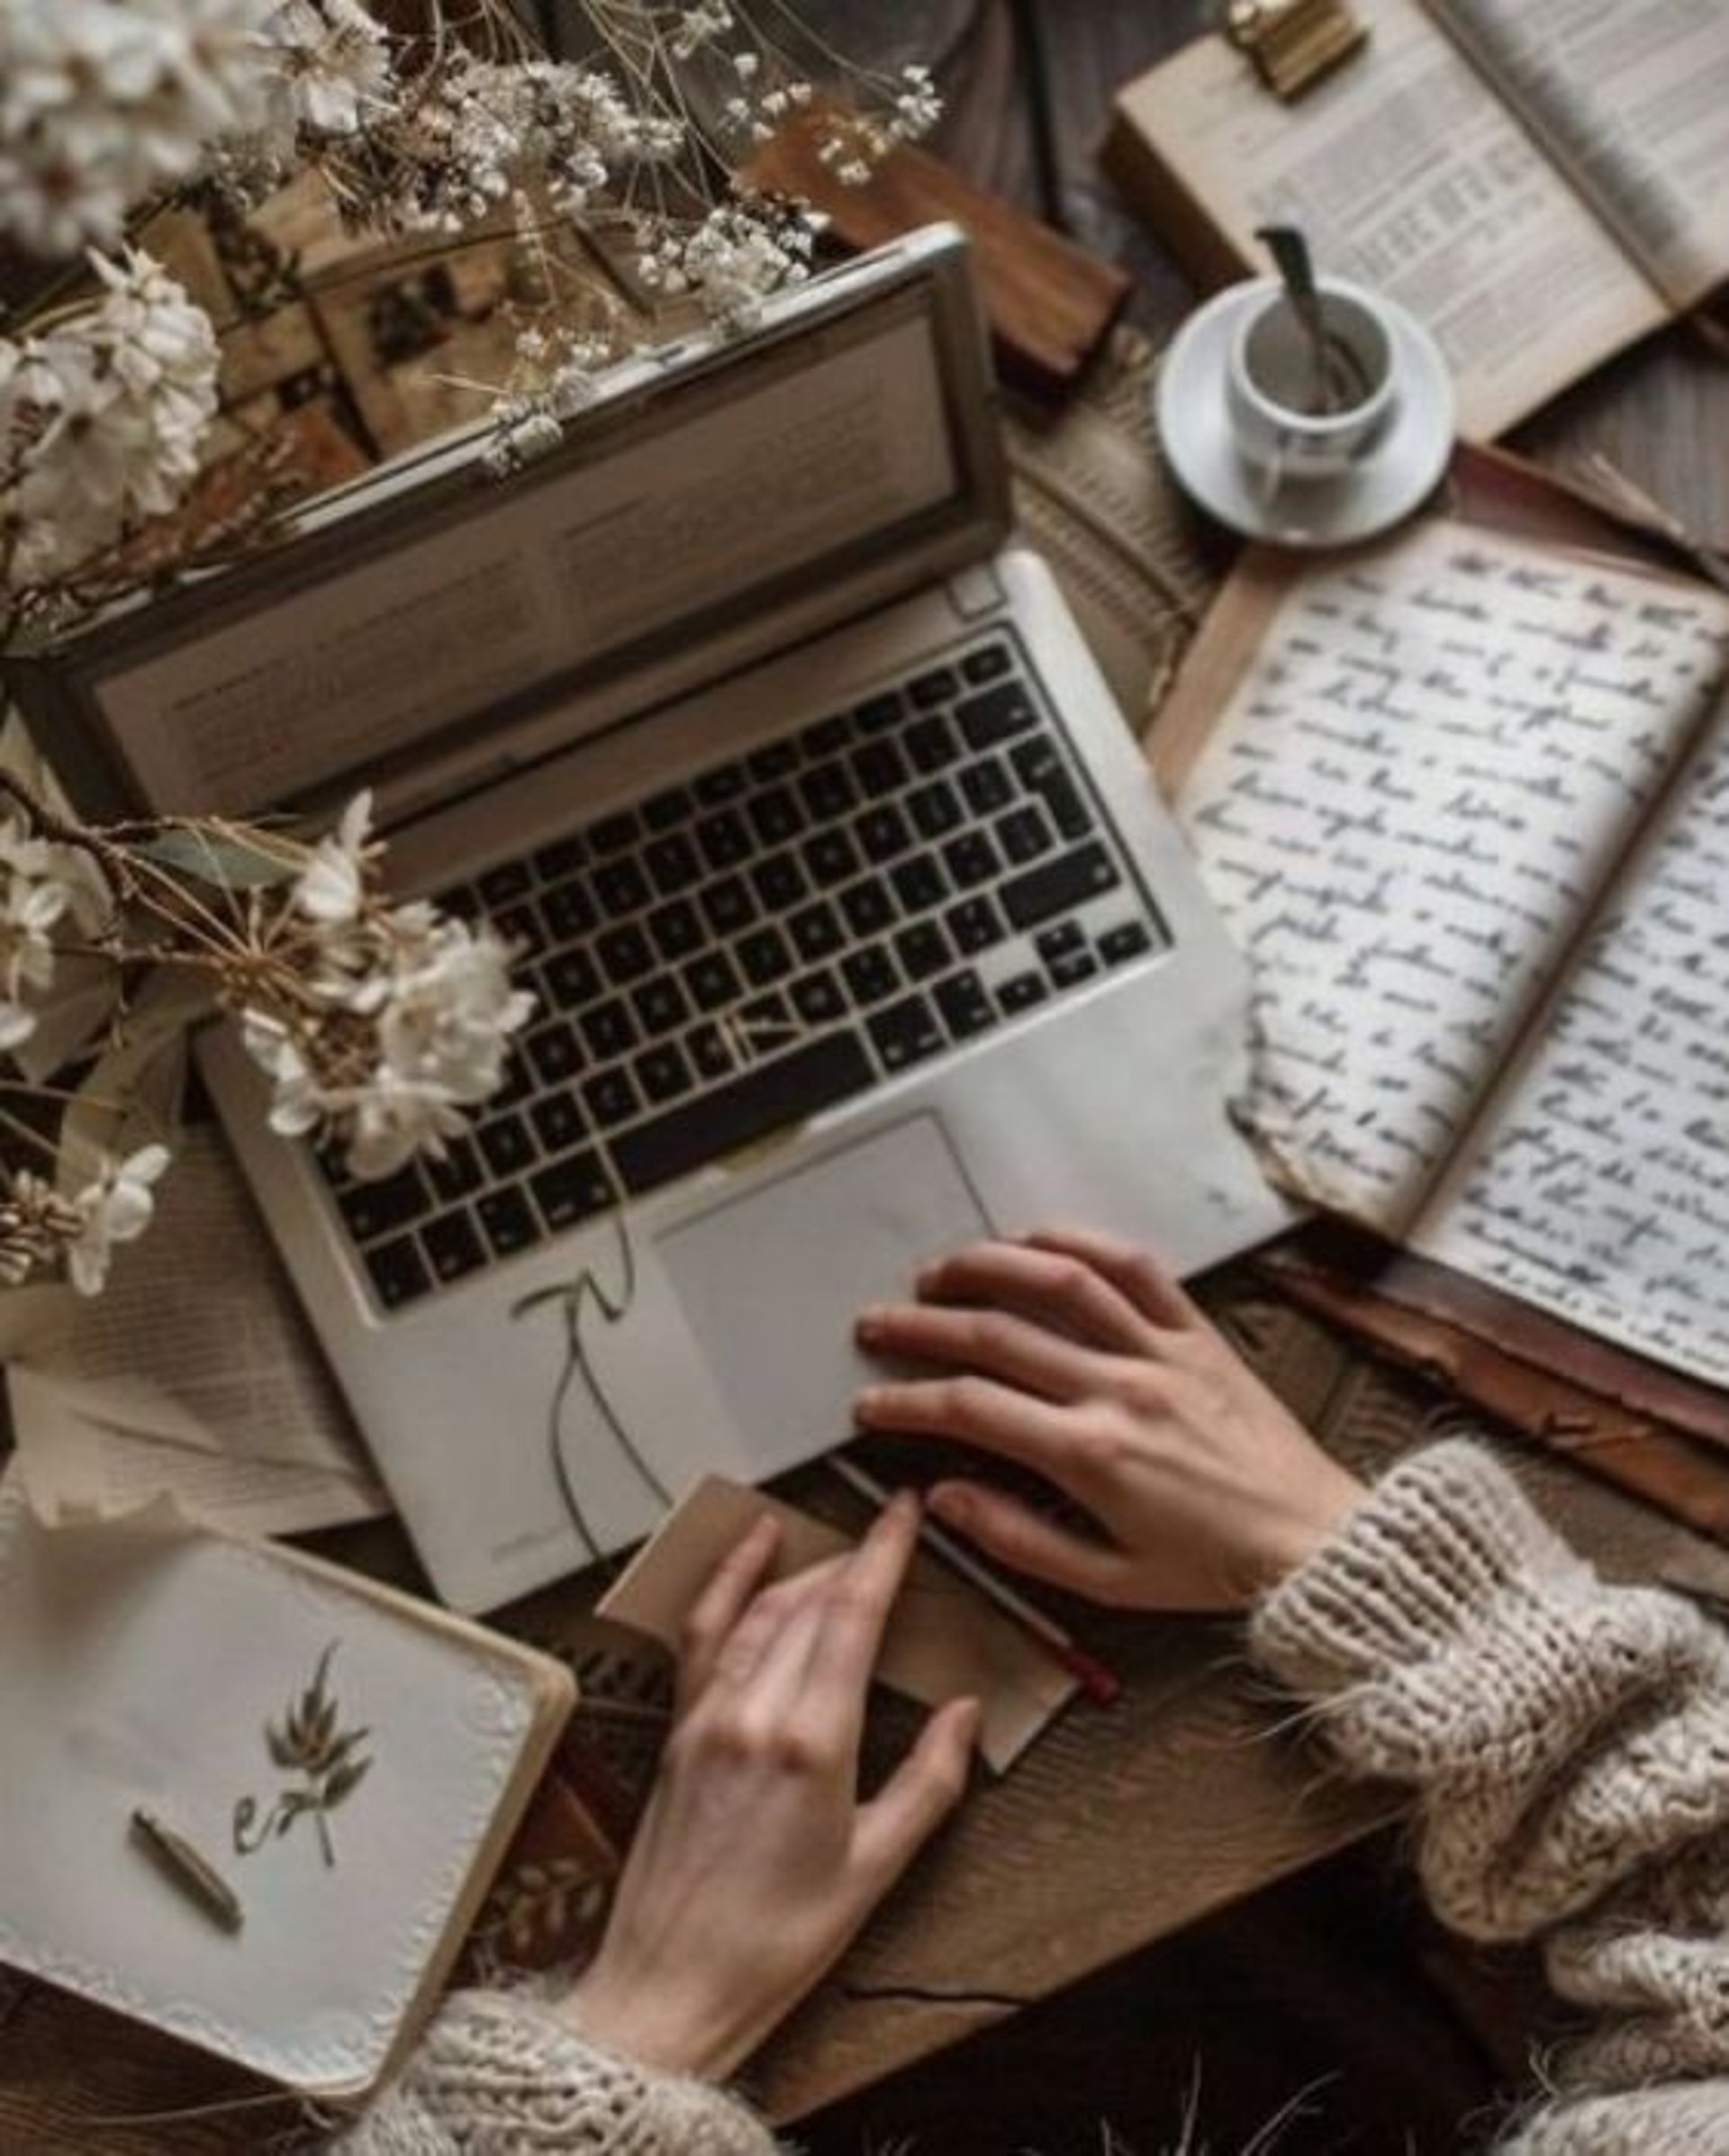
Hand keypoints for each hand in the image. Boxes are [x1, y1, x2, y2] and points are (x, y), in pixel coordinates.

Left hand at [564, 1496, 978, 2079]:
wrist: (668, 1991)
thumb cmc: (772, 1946)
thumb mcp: (874, 1871)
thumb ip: (928, 1783)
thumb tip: (965, 1715)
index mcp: (809, 1743)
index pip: (852, 1615)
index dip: (883, 1552)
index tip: (905, 1511)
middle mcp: (752, 1714)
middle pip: (809, 1604)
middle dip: (854, 1561)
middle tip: (891, 1538)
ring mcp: (705, 1717)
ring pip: (759, 1611)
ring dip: (802, 1571)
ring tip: (839, 1550)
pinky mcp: (675, 1732)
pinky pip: (704, 1634)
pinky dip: (726, 1584)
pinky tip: (744, 1556)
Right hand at [853, 1228, 1365, 1611]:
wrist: (1314, 1542)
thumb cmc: (1210, 1570)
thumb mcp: (1108, 1582)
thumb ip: (1017, 1538)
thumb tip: (941, 1498)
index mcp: (1091, 1455)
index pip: (970, 1409)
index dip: (907, 1402)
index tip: (869, 1404)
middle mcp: (1120, 1389)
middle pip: (998, 1335)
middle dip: (923, 1326)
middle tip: (877, 1324)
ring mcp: (1161, 1351)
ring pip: (1060, 1283)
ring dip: (989, 1266)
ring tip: (941, 1271)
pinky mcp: (1198, 1333)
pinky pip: (1135, 1268)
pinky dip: (1079, 1243)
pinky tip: (1034, 1241)